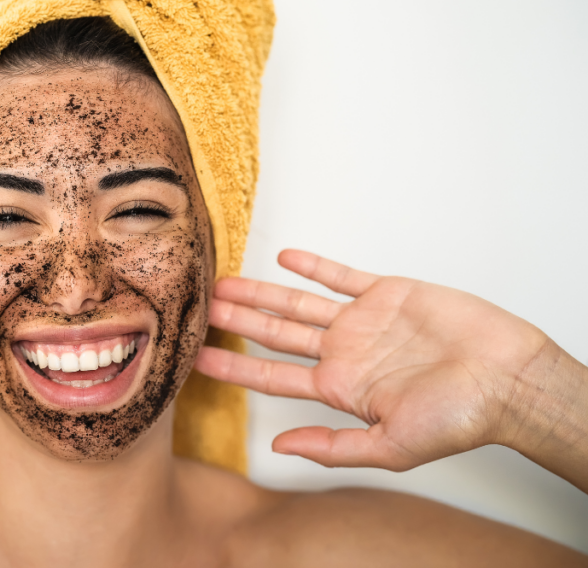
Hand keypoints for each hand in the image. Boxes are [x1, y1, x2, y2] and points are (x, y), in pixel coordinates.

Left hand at [195, 250, 554, 471]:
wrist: (508, 378)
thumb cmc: (459, 418)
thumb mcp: (391, 447)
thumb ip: (333, 447)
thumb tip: (278, 449)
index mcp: (340, 388)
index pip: (273, 375)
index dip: (235, 366)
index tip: (198, 358)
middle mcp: (344, 352)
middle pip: (277, 333)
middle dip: (238, 320)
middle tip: (201, 308)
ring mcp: (363, 321)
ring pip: (299, 303)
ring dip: (263, 291)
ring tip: (226, 283)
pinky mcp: (387, 293)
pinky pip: (341, 275)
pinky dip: (314, 266)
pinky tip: (285, 258)